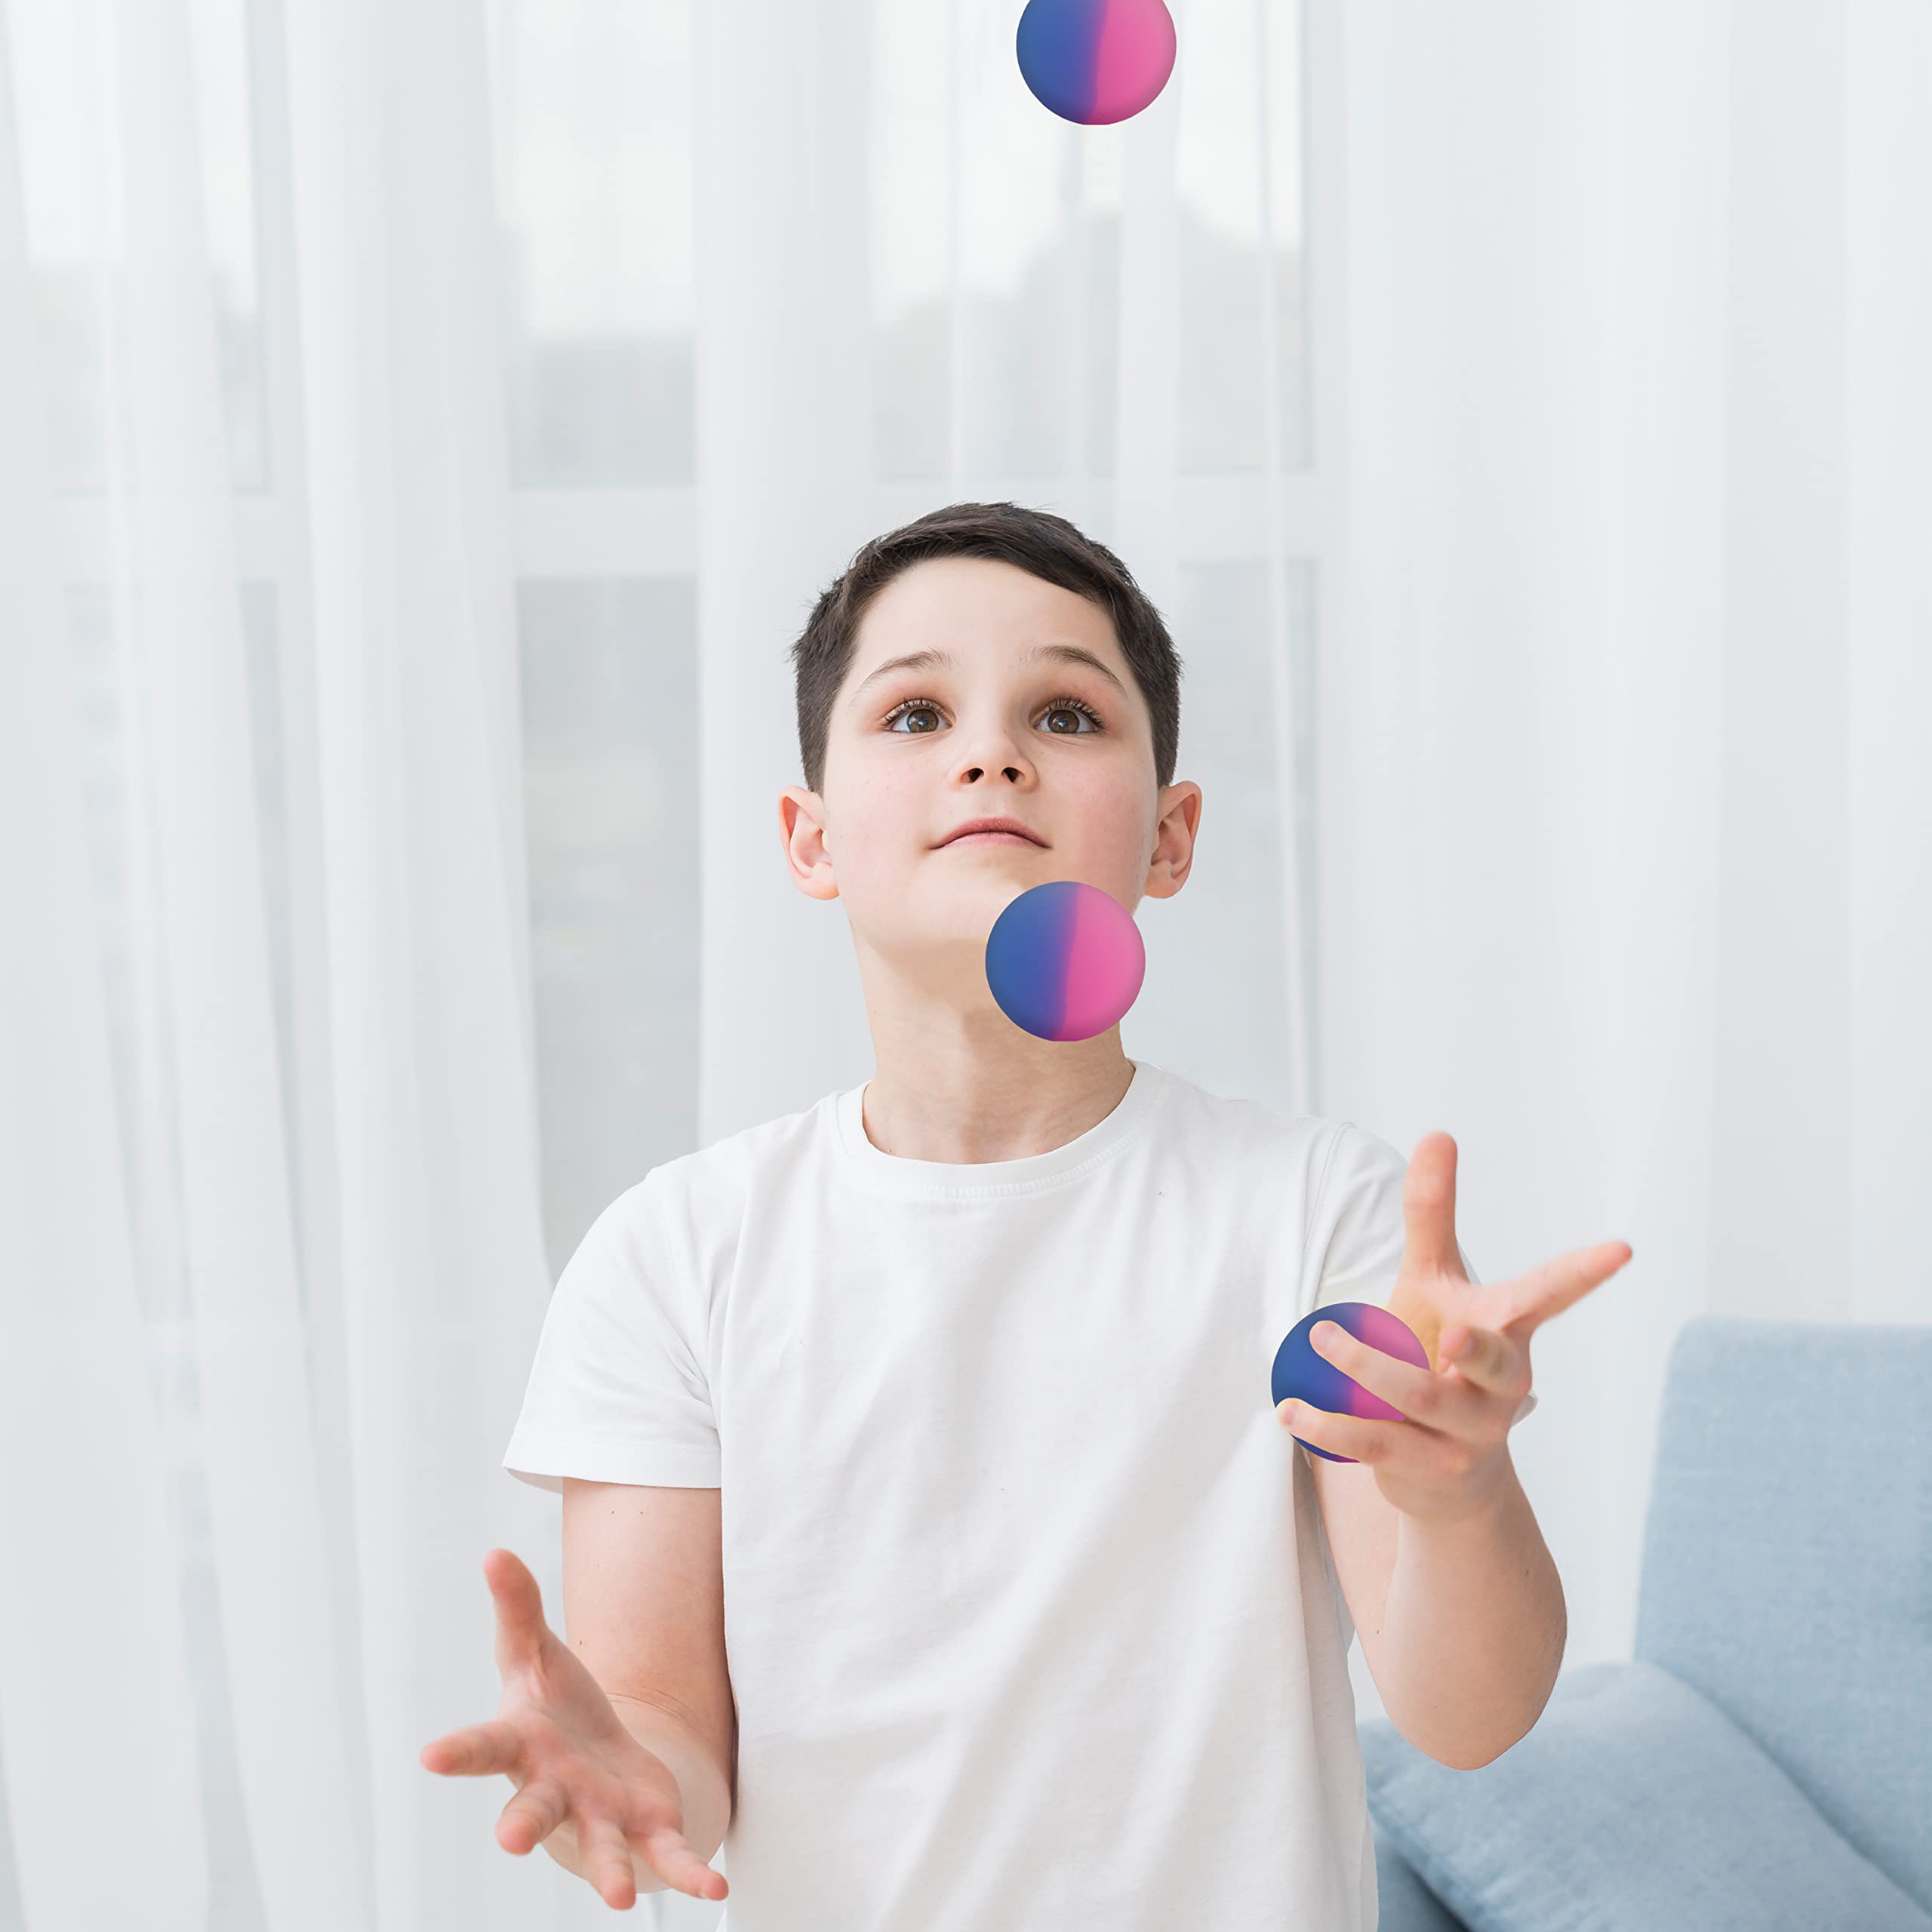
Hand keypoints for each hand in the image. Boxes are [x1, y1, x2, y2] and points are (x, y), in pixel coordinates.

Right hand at [419, 1548, 727, 1909]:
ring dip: (608, 1873)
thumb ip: (517, 1608)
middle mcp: (553, 1790)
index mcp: (521, 1745)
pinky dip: (689, 1875)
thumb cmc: (553, 1706)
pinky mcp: (644, 1830)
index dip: (456, 1752)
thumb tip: (494, 1552)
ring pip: (599, 1850)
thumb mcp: (535, 1651)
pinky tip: (715, 1893)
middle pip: (532, 1810)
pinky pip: (668, 1857)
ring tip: (619, 1901)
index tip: (429, 1755)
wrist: (598, 1760)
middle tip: (509, 1842)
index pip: (481, 1747)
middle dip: (522, 1826)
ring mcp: (597, 1818)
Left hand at [1281, 1131, 1632, 1524]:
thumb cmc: (1441, 1357)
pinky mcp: (1431, 1469)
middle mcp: (1501, 1383)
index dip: (1584, 1273)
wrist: (1447, 1476)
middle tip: (1453, 1331)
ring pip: (1422, 1399)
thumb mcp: (1434, 1282)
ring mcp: (1471, 1432)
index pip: (1549, 1296)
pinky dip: (1330, 1424)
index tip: (1622, 1248)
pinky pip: (1378, 1443)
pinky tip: (1290, 1408)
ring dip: (1368, 1369)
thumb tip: (1439, 1132)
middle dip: (1475, 1349)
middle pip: (1492, 1362)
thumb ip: (1433, 1213)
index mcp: (1507, 1330)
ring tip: (1320, 1336)